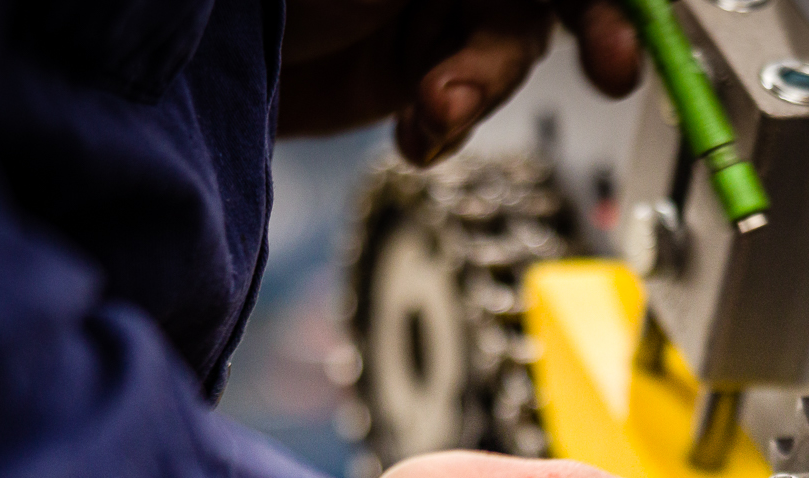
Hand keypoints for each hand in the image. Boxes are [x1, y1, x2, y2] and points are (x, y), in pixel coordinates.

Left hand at [278, 0, 640, 164]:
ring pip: (509, 49)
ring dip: (484, 86)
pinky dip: (450, 127)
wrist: (186, 53)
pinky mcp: (410, 70)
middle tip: (612, 69)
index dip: (603, 1)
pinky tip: (417, 133)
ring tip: (436, 109)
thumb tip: (557, 1)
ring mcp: (433, 6)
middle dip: (578, 30)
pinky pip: (466, 104)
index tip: (623, 34)